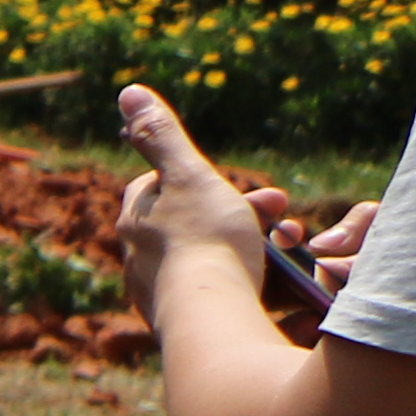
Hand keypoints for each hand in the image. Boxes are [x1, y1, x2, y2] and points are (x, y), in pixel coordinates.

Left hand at [116, 85, 290, 331]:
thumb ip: (162, 135)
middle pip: (193, 221)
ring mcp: (160, 293)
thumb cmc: (203, 239)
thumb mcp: (188, 174)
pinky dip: (248, 280)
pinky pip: (220, 291)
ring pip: (210, 255)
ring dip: (250, 244)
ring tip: (286, 245)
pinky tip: (272, 282)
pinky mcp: (187, 322)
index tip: (241, 185)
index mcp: (135, 220)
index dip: (205, 178)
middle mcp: (138, 258)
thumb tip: (129, 92)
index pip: (161, 185)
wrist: (211, 316)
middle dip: (239, 211)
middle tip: (279, 212)